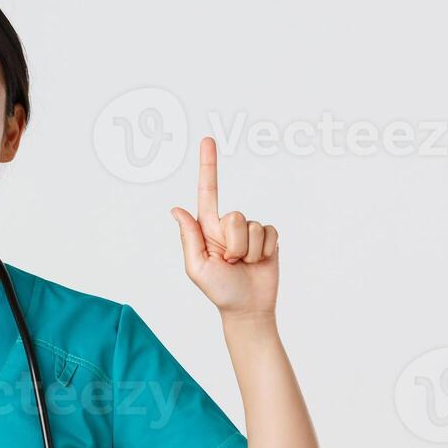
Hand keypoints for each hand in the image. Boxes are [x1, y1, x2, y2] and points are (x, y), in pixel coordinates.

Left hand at [169, 137, 279, 317]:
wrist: (248, 307)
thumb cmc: (219, 290)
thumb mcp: (196, 267)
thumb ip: (190, 237)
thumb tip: (177, 209)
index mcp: (207, 228)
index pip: (207, 191)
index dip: (208, 165)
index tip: (207, 140)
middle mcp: (228, 225)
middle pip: (235, 217)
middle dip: (233, 244)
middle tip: (230, 263)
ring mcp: (250, 231)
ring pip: (253, 227)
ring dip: (249, 251)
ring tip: (244, 265)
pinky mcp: (269, 237)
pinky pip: (270, 233)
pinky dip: (265, 251)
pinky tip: (259, 262)